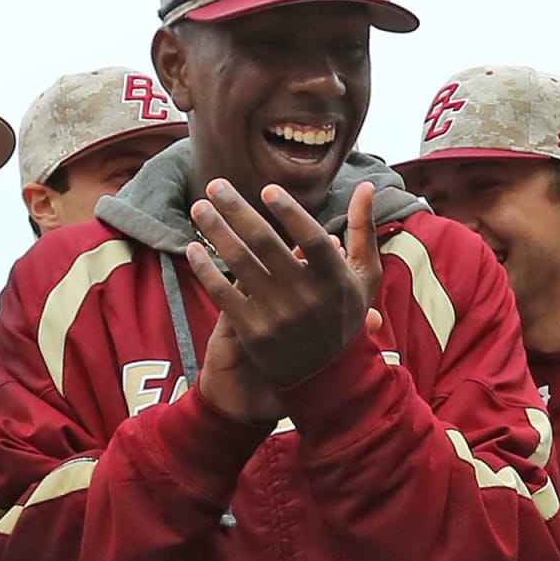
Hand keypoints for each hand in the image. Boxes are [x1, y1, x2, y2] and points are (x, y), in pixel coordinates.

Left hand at [187, 180, 381, 423]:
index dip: (290, 213)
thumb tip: (364, 185)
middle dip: (237, 210)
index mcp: (335, 279)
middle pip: (266, 244)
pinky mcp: (253, 332)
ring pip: (240, 264)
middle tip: (216, 185)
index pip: (312, 239)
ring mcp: (278, 316)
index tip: (267, 189)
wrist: (327, 375)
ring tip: (200, 208)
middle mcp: (306, 297)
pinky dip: (206, 270)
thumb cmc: (344, 313)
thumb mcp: (364, 275)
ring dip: (216, 232)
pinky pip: (223, 294)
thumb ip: (363, 230)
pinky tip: (194, 249)